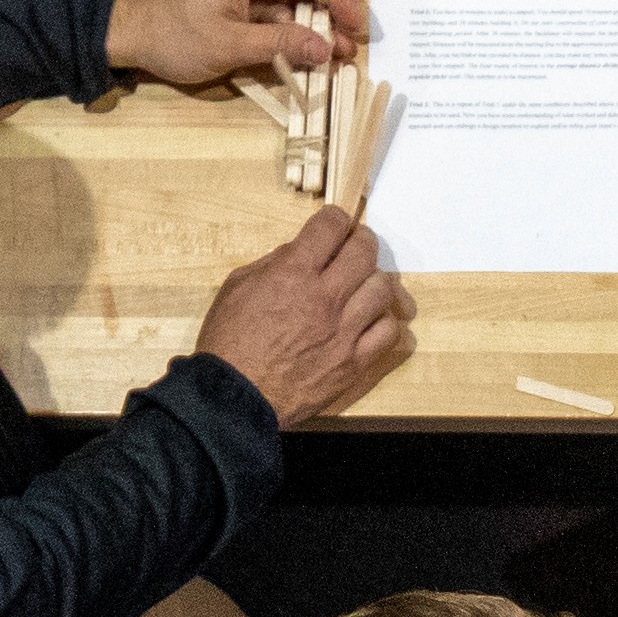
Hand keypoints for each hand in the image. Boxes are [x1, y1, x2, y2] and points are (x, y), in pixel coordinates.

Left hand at [109, 0, 375, 94]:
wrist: (123, 29)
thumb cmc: (170, 36)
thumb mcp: (229, 46)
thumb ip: (282, 44)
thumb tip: (325, 49)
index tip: (358, 24)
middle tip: (356, 29)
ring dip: (317, 9)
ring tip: (335, 43)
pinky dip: (294, 16)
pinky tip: (306, 40)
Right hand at [193, 203, 412, 422]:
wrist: (233, 398)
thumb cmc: (228, 343)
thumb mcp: (237, 288)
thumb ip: (273, 264)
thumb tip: (300, 251)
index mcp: (293, 273)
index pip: (330, 226)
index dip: (336, 218)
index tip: (337, 223)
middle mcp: (325, 297)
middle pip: (364, 252)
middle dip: (362, 241)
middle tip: (357, 245)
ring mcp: (344, 331)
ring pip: (383, 289)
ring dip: (375, 281)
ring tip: (364, 286)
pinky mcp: (354, 362)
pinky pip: (389, 332)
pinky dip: (384, 321)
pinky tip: (372, 320)